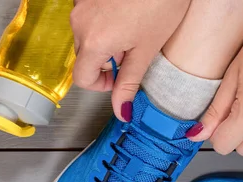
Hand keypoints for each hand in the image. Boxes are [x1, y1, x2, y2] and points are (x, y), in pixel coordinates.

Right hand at [70, 0, 189, 120]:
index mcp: (93, 42)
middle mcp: (80, 23)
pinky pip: (90, 19)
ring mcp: (82, 5)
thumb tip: (121, 111)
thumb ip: (130, 83)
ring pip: (87, 37)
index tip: (119, 79)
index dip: (102, 85)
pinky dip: (104, 24)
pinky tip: (127, 15)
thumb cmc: (161, 1)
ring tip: (132, 29)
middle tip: (133, 51)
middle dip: (106, 61)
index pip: (82, 79)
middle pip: (84, 57)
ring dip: (106, 42)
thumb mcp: (147, 49)